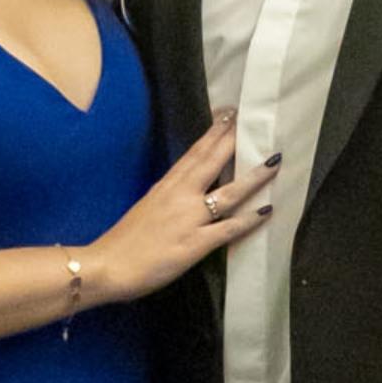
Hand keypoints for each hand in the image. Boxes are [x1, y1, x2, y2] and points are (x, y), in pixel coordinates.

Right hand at [87, 111, 278, 303]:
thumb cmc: (123, 242)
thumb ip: (168, 198)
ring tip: (274, 161)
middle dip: (233, 141)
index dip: (213, 134)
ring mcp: (189, 219)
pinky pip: (228, 229)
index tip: (228, 115)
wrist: (107, 267)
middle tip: (252, 121)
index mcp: (166, 186)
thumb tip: (186, 192)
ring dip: (253, 176)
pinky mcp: (195, 244)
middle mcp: (180, 196)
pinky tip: (267, 210)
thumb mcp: (147, 208)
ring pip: (228, 193)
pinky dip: (248, 219)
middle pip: (211, 162)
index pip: (193, 153)